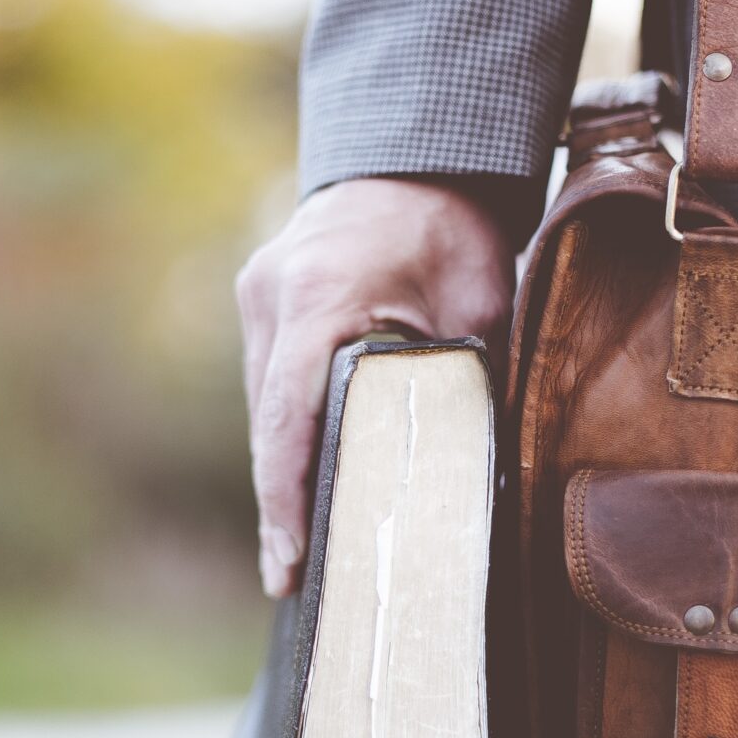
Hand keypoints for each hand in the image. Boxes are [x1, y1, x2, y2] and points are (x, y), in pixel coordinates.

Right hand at [235, 177, 516, 596]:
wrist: (420, 156)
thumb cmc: (455, 229)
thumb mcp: (477, 307)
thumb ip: (464, 383)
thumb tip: (473, 474)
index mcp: (320, 295)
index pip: (288, 417)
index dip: (284, 499)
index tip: (288, 564)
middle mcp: (273, 294)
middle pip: (269, 423)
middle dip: (283, 503)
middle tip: (300, 581)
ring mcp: (260, 295)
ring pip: (266, 406)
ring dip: (285, 468)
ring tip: (303, 549)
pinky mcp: (264, 300)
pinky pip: (271, 382)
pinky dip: (291, 432)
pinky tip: (309, 481)